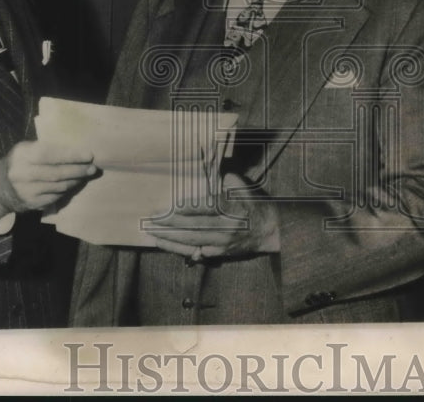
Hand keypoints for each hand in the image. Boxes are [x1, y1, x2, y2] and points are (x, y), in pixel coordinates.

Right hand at [0, 140, 96, 218]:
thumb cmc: (19, 161)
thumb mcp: (27, 149)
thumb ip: (47, 148)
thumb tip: (77, 150)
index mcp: (23, 155)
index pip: (51, 154)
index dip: (72, 155)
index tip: (89, 155)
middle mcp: (23, 174)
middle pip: (57, 173)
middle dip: (78, 170)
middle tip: (93, 168)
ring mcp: (26, 191)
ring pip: (58, 186)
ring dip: (75, 181)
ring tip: (85, 175)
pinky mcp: (31, 204)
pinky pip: (55, 197)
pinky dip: (66, 190)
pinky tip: (73, 184)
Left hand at [146, 173, 279, 260]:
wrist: (272, 231)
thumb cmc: (257, 206)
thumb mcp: (245, 189)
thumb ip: (228, 181)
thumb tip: (212, 169)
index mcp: (232, 210)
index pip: (205, 209)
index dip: (186, 209)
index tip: (169, 206)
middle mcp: (226, 229)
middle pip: (193, 227)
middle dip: (170, 224)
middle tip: (151, 220)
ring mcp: (222, 244)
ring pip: (192, 242)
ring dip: (170, 239)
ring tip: (152, 233)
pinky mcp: (220, 253)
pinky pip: (196, 252)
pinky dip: (179, 249)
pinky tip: (166, 245)